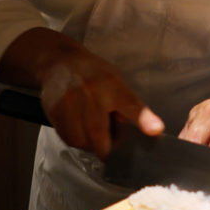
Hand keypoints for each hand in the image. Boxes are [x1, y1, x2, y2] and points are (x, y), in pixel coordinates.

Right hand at [0, 28, 163, 159]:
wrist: (59, 61)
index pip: (131, 104)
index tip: (156, 130)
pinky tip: (79, 128)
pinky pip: (66, 137)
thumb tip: (128, 127)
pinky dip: (75, 140)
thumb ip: (125, 104)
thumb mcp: (116, 81)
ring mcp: (70, 100)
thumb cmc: (94, 74)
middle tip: (110, 148)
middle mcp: (92, 91)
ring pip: (81, 140)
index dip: (144, 119)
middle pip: (98, 132)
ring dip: (89, 145)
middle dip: (106, 148)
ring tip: (92, 133)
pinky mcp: (54, 109)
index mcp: (113, 85)